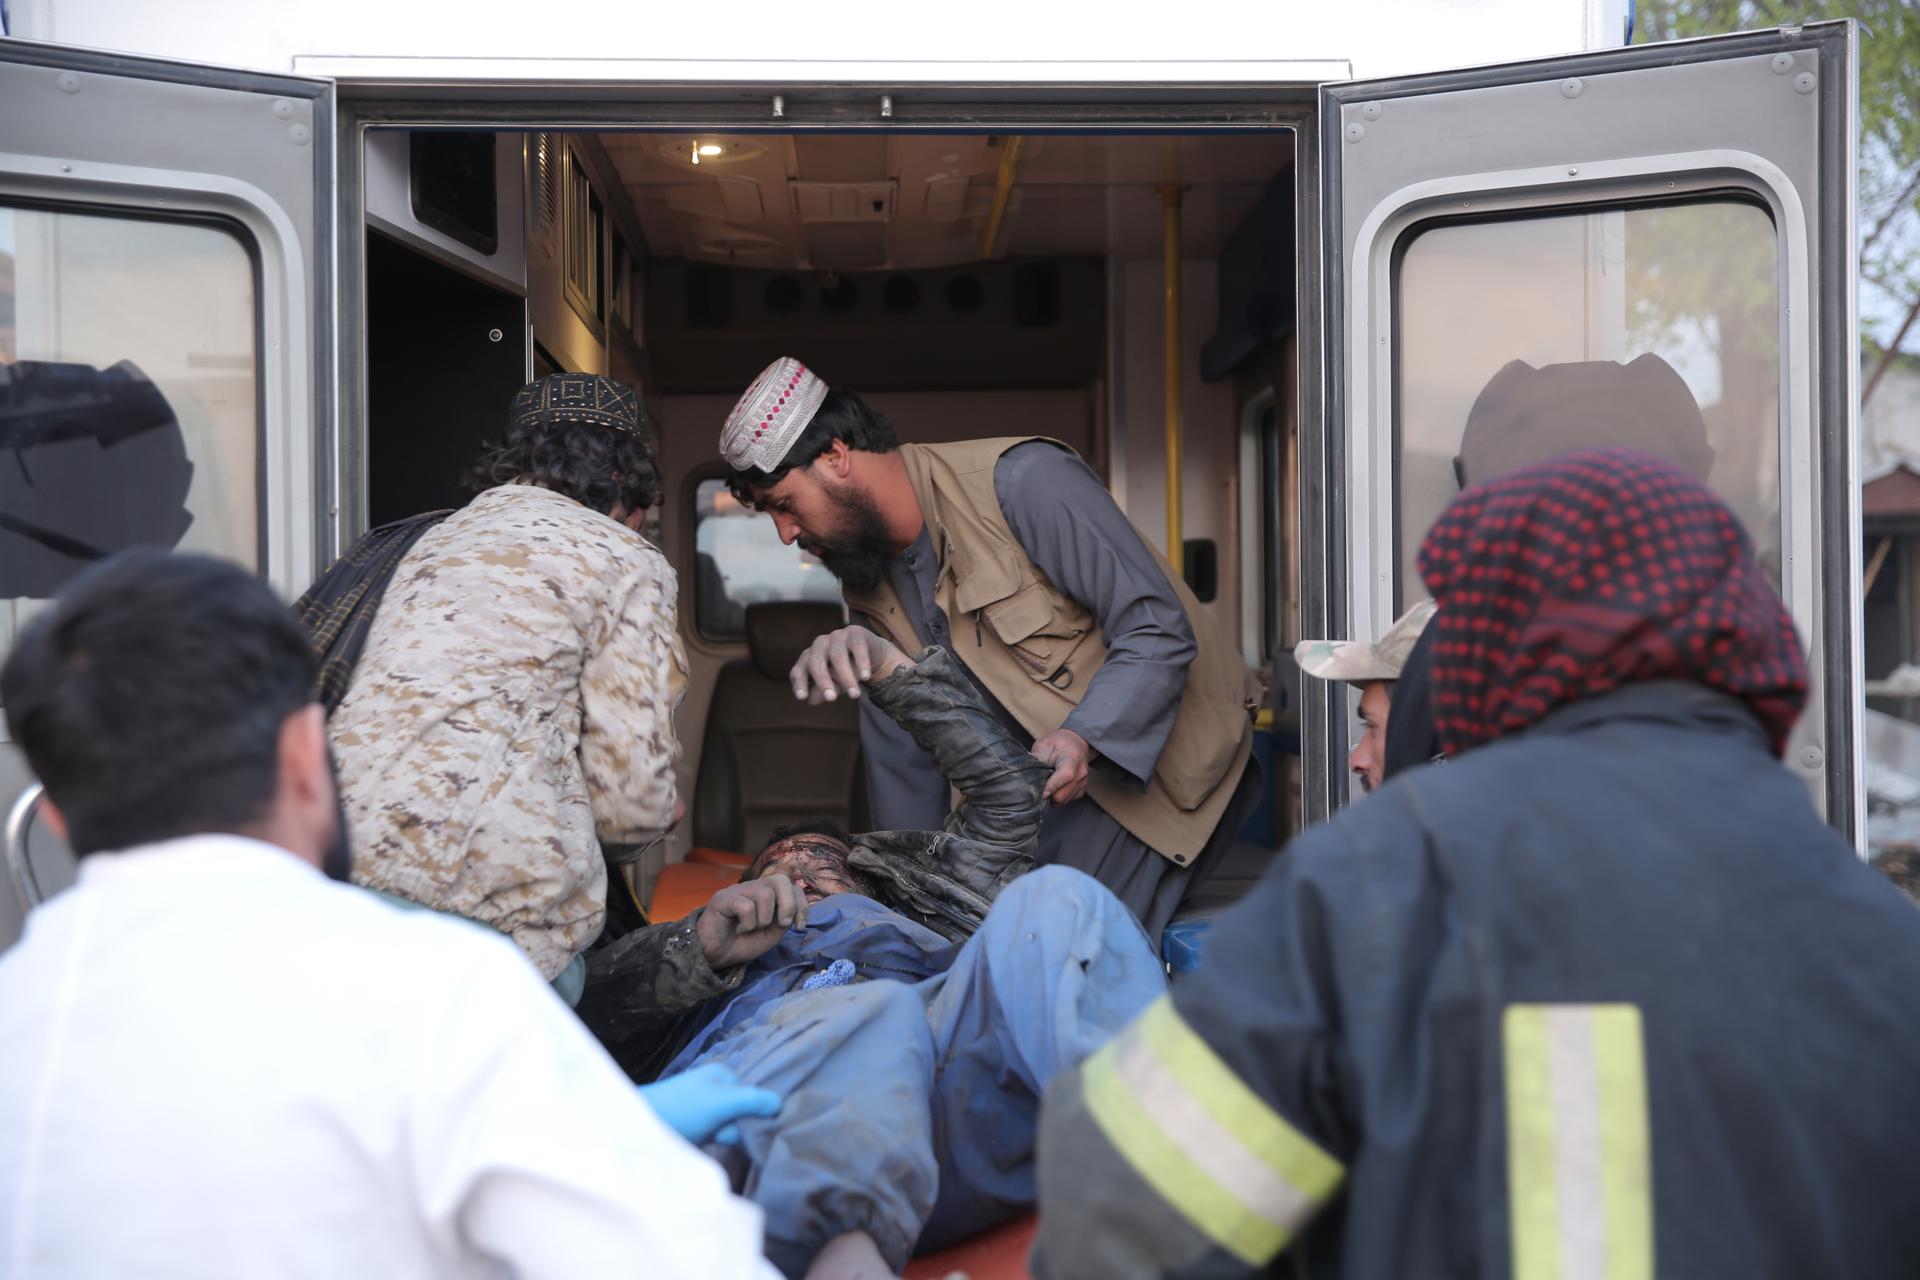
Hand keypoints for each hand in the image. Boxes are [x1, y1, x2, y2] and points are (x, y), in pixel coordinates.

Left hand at [637, 1063, 781, 1145]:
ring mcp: (705, 1109)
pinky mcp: (696, 1128)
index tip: (745, 1125)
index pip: (755, 1096)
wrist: (640, 1130)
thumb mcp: (722, 1102)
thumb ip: (752, 1101)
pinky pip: (718, 1136)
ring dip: (727, 1137)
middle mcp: (716, 1088)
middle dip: (737, 1127)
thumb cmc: (682, 1110)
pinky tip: (709, 1145)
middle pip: (744, 1112)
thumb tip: (781, 1104)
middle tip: (720, 1133)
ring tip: (711, 1139)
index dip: (754, 1113)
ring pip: (732, 1127)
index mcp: (723, 1074)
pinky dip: (717, 1142)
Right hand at [696, 873, 808, 969]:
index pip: (791, 885)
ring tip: (751, 929)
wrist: (715, 956)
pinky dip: (747, 924)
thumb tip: (796, 909)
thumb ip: (783, 919)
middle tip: (782, 924)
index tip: (799, 926)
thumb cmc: (743, 943)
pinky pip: (746, 907)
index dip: (801, 904)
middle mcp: (753, 887)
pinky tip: (739, 929)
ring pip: (765, 895)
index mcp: (767, 893)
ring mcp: (737, 890)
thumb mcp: (771, 933)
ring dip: (763, 920)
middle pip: (780, 880)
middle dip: (788, 905)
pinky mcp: (722, 899)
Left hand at [790, 626, 913, 704]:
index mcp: (809, 657)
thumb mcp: (834, 685)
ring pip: (837, 656)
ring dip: (846, 677)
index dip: (799, 682)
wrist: (872, 655)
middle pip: (816, 661)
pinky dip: (861, 663)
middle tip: (831, 698)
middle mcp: (820, 644)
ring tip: (855, 695)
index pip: (799, 670)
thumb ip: (822, 692)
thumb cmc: (847, 671)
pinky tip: (866, 677)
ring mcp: (837, 636)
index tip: (802, 697)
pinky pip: (857, 647)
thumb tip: (811, 700)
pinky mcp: (855, 632)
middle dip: (823, 681)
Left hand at [1033, 728, 1092, 804]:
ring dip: (1052, 797)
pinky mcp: (1081, 790)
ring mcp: (1082, 782)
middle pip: (1062, 794)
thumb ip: (1037, 759)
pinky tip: (1054, 787)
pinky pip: (1067, 801)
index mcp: (1072, 757)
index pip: (1065, 776)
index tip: (1040, 793)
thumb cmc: (1059, 743)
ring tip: (1046, 784)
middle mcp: (1080, 772)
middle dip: (1048, 794)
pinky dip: (1058, 797)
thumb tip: (1025, 773)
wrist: (1075, 743)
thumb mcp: (1044, 745)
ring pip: (1063, 801)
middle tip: (1039, 785)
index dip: (1051, 787)